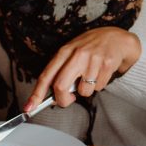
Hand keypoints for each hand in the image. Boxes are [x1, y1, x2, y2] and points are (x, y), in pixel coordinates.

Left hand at [24, 27, 140, 111]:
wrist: (116, 38)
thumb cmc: (91, 47)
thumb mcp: (72, 52)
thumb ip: (62, 69)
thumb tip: (52, 93)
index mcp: (65, 51)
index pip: (46, 76)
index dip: (36, 94)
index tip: (29, 107)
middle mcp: (77, 55)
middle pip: (61, 87)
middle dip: (63, 100)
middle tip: (69, 99)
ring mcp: (92, 60)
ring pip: (84, 91)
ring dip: (86, 90)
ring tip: (91, 77)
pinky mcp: (106, 65)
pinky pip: (98, 87)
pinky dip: (98, 85)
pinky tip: (100, 73)